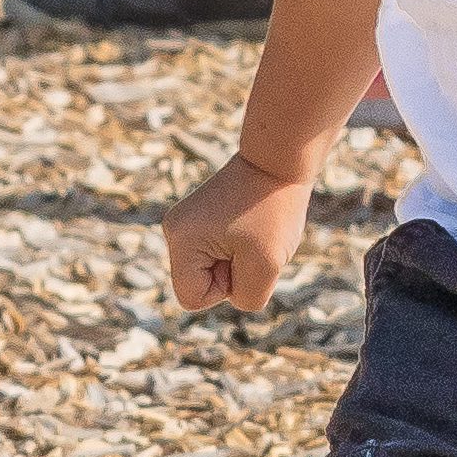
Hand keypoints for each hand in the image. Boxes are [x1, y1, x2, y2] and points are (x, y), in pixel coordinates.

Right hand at [167, 151, 308, 312]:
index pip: (193, 298)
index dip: (226, 288)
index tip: (245, 254)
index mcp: (181, 240)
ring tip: (254, 229)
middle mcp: (175, 230)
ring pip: (214, 270)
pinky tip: (252, 223)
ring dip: (241, 259)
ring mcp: (187, 222)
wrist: (281, 158)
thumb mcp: (268, 264)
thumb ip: (247, 295)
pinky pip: (221, 253)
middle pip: (201, 284)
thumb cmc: (275, 210)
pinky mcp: (202, 217)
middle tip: (253, 238)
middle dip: (234, 272)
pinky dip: (242, 246)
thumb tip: (233, 294)